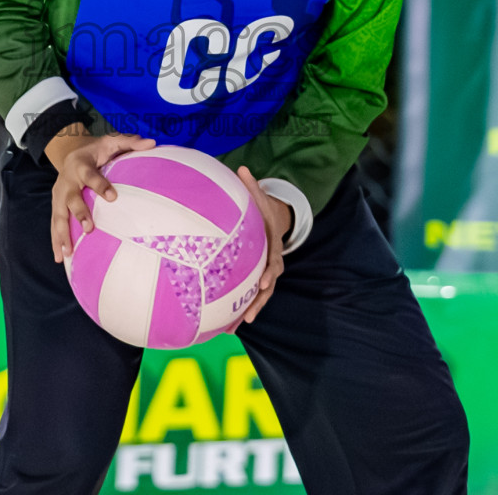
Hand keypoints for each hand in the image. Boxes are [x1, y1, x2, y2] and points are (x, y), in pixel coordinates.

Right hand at [47, 130, 154, 263]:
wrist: (70, 152)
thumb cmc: (97, 151)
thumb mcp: (112, 141)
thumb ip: (130, 142)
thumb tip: (152, 143)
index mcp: (81, 165)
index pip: (90, 175)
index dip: (100, 185)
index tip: (113, 196)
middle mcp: (67, 181)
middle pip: (71, 198)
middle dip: (79, 213)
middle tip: (90, 228)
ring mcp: (59, 195)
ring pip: (58, 215)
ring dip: (62, 234)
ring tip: (67, 253)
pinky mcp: (56, 206)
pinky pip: (55, 224)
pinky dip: (56, 240)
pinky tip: (61, 257)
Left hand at [233, 166, 290, 325]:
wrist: (274, 222)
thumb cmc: (264, 210)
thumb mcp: (260, 198)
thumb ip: (252, 186)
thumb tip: (242, 168)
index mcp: (273, 248)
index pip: (274, 263)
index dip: (269, 274)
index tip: (262, 283)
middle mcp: (271, 265)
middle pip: (268, 287)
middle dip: (258, 302)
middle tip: (249, 315)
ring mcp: (264, 275)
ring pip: (258, 298)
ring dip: (247, 312)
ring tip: (232, 329)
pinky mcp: (254, 280)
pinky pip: (247, 297)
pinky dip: (239, 310)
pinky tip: (223, 325)